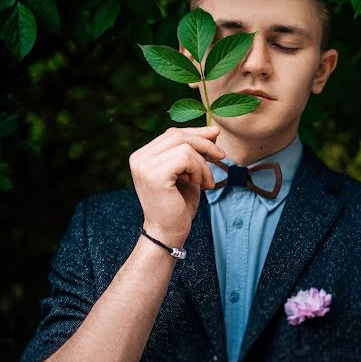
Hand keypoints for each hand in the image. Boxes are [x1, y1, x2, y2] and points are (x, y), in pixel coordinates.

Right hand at [129, 126, 225, 246]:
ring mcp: (144, 165)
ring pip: (185, 146)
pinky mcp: (154, 174)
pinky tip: (198, 184)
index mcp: (143, 155)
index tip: (216, 138)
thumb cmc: (179, 205)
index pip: (172, 133)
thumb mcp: (189, 172)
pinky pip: (186, 158)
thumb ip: (196, 151)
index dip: (197, 133)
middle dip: (204, 144)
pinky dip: (199, 170)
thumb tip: (214, 129)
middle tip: (221, 156)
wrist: (168, 232)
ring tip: (206, 182)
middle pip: (178, 135)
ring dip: (203, 164)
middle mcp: (139, 158)